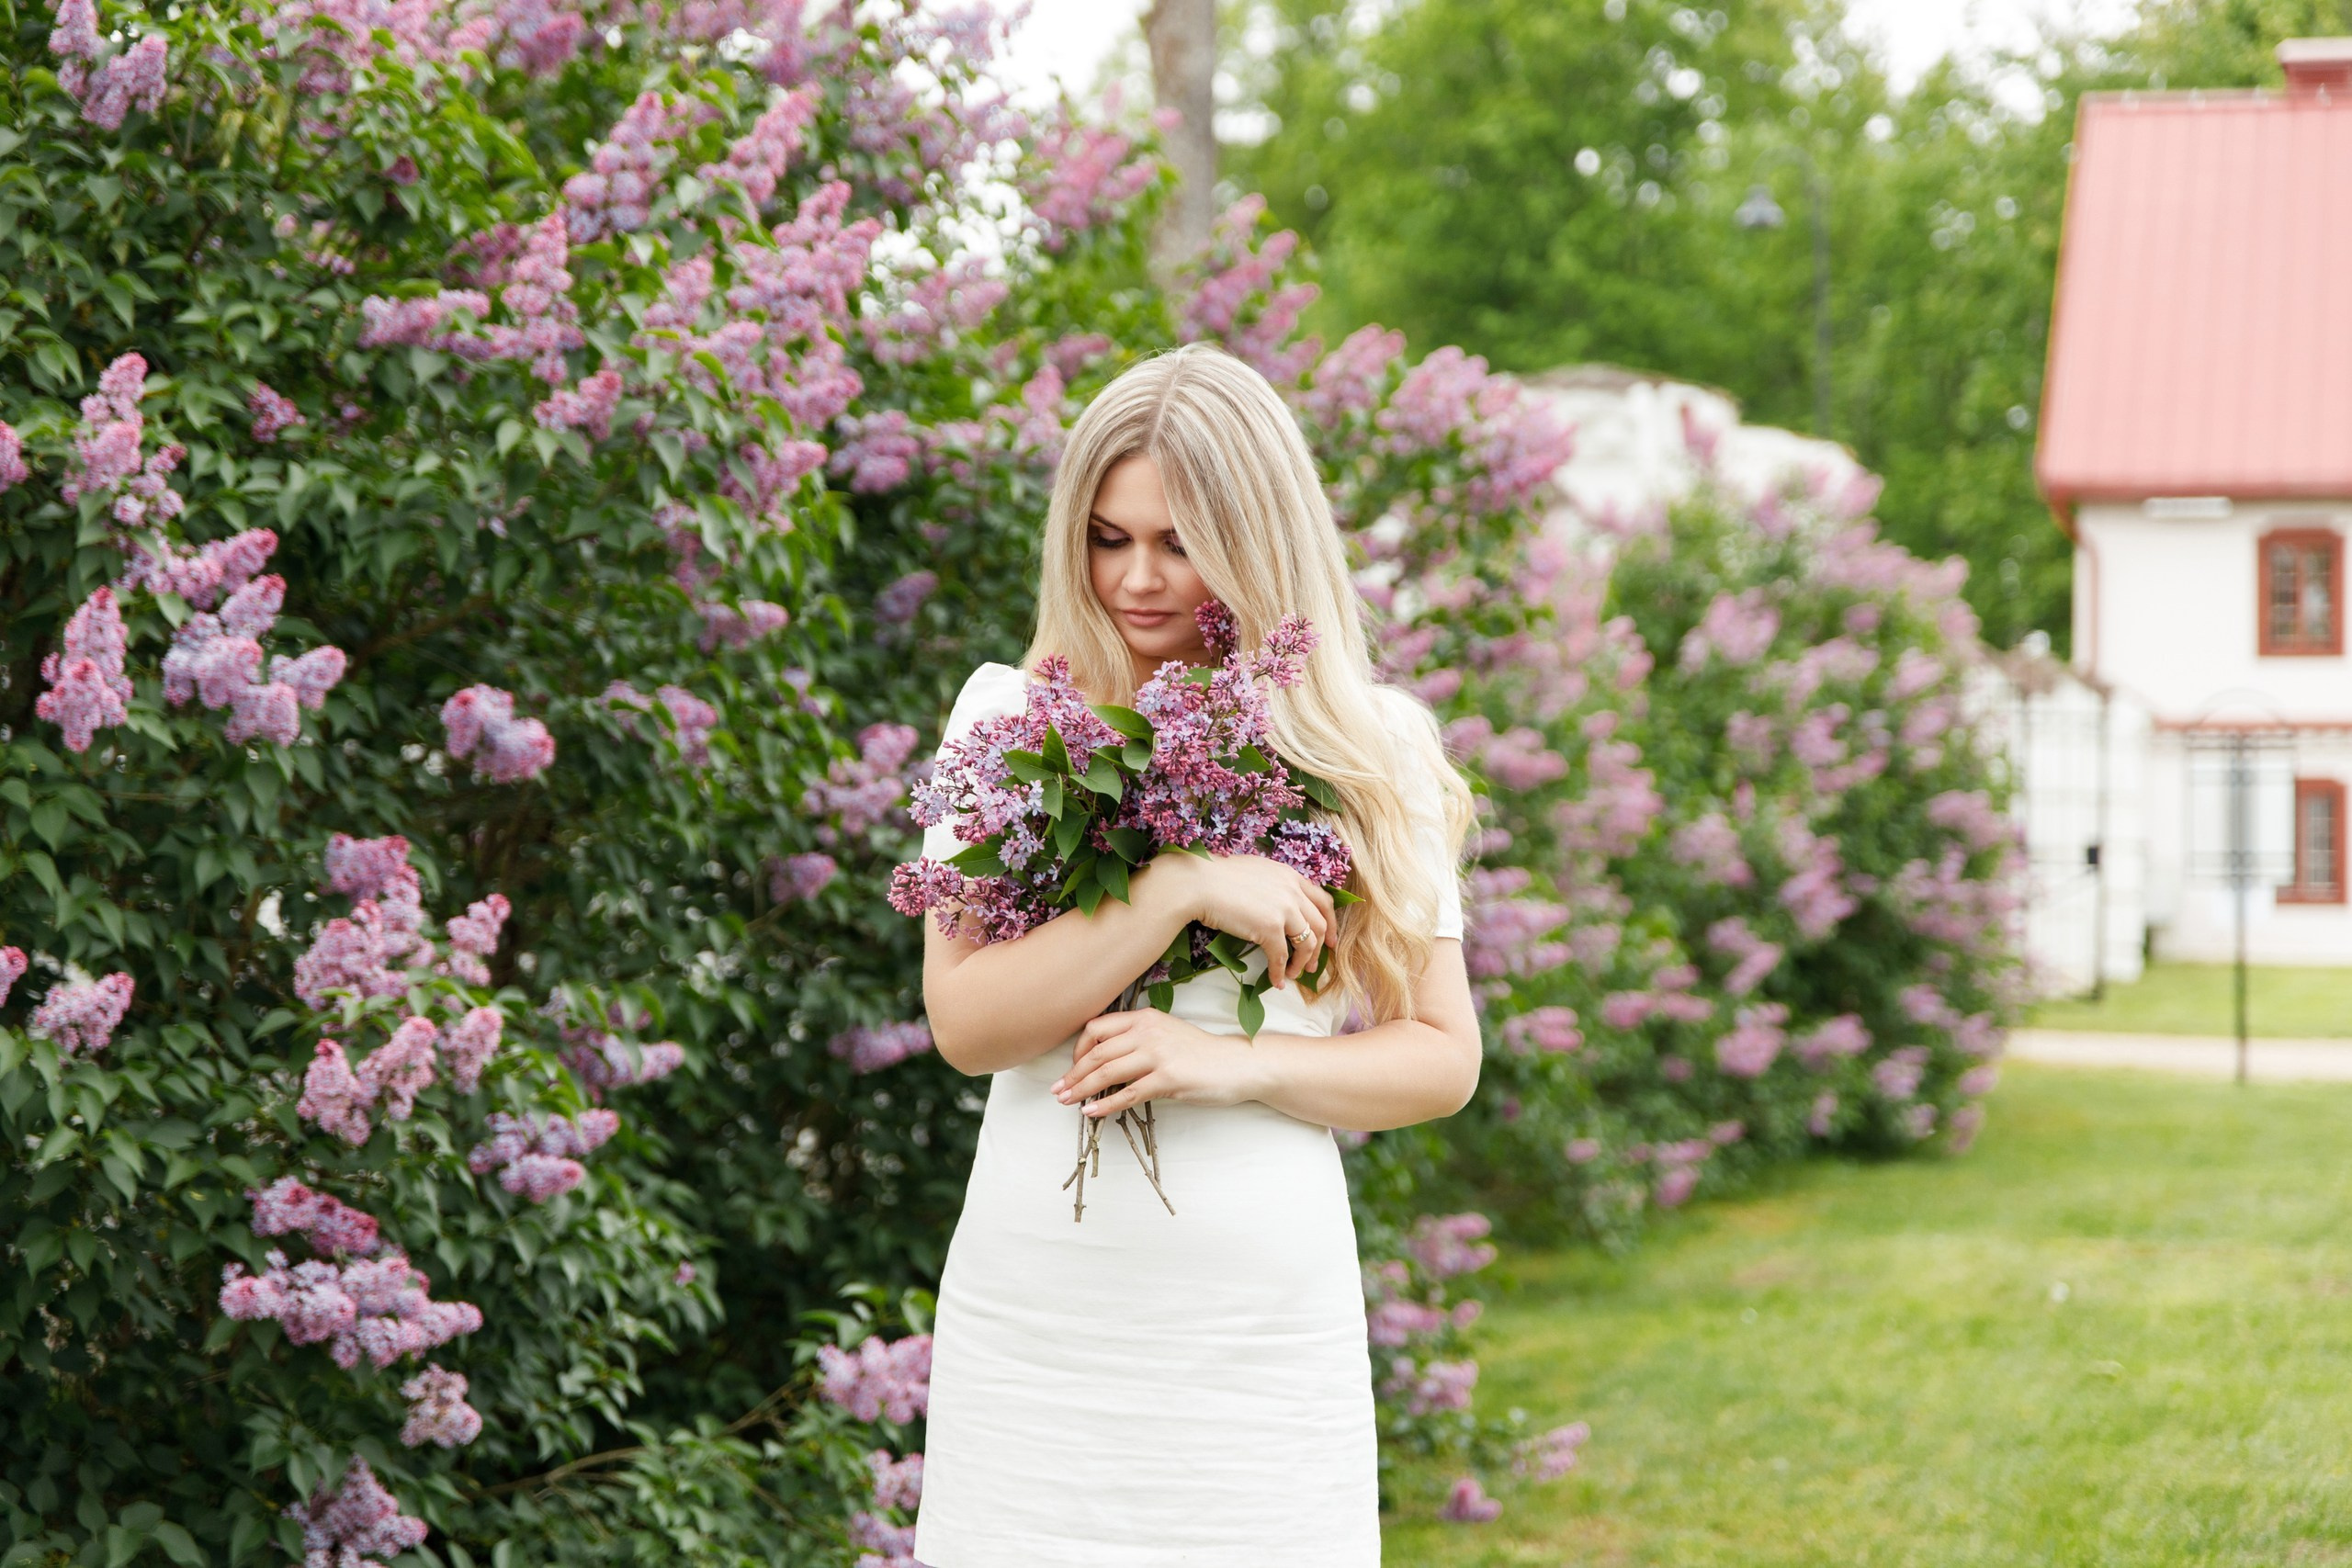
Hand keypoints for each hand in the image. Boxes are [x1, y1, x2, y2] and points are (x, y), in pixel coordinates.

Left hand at [1051, 1008, 1262, 1117]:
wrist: (1238, 1064)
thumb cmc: (1201, 1054)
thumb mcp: (1166, 1035)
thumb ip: (1137, 1040)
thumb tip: (1101, 1061)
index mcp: (1145, 1017)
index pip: (1096, 1028)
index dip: (1078, 1049)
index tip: (1072, 1067)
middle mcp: (1148, 1031)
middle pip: (1096, 1052)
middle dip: (1072, 1074)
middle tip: (1058, 1090)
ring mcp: (1158, 1054)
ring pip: (1106, 1073)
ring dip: (1081, 1089)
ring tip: (1067, 1102)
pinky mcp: (1168, 1078)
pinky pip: (1127, 1094)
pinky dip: (1104, 1106)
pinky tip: (1091, 1113)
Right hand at [1151, 852, 1334, 988]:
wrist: (1198, 883)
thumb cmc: (1216, 877)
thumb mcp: (1256, 872)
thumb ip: (1273, 885)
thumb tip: (1276, 904)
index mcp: (1290, 875)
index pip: (1323, 900)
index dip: (1330, 923)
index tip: (1329, 940)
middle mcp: (1293, 890)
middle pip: (1320, 924)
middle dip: (1320, 948)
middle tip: (1315, 964)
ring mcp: (1284, 909)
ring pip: (1307, 943)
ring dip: (1302, 963)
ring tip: (1294, 975)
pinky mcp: (1270, 928)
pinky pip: (1281, 957)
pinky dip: (1280, 972)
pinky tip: (1276, 981)